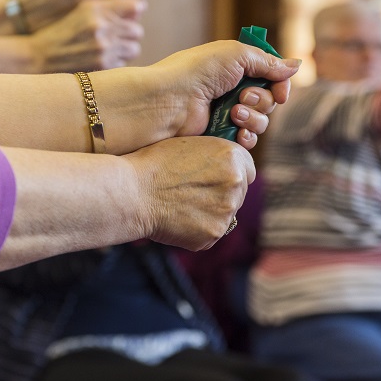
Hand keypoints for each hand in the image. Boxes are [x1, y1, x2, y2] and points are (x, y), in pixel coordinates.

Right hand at [29, 0, 145, 73]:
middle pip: (136, 30)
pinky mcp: (102, 66)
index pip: (134, 6)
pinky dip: (115, 62)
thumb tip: (140, 10)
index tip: (130, 16)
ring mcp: (102, 47)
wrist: (40, 56)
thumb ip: (108, 8)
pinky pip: (123, 63)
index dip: (134, 12)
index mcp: (95, 8)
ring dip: (125, 49)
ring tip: (110, 49)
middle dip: (129, 34)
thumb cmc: (64, 32)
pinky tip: (100, 60)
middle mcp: (101, 26)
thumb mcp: (82, 12)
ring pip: (134, 48)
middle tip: (117, 37)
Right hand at [124, 136, 253, 250]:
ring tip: (181, 205)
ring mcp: (227, 212)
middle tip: (193, 193)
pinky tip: (177, 219)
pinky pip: (211, 232)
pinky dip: (198, 229)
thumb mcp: (189, 145)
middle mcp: (236, 184)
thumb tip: (223, 166)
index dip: (231, 173)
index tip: (217, 177)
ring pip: (226, 214)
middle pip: (239, 193)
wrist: (133, 192)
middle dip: (222, 194)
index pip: (248, 168)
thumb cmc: (153, 164)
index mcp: (232, 157)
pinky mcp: (214, 234)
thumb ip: (214, 156)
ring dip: (210, 212)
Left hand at [142, 40, 300, 149]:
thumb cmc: (196, 72)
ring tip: (233, 114)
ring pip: (261, 121)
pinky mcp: (220, 135)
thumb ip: (267, 62)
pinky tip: (236, 132)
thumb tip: (296, 65)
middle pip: (270, 100)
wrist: (168, 101)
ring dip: (253, 118)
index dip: (281, 85)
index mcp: (235, 67)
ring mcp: (226, 113)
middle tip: (242, 97)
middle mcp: (232, 89)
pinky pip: (248, 140)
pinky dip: (246, 137)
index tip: (281, 92)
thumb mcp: (236, 55)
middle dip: (262, 100)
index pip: (272, 76)